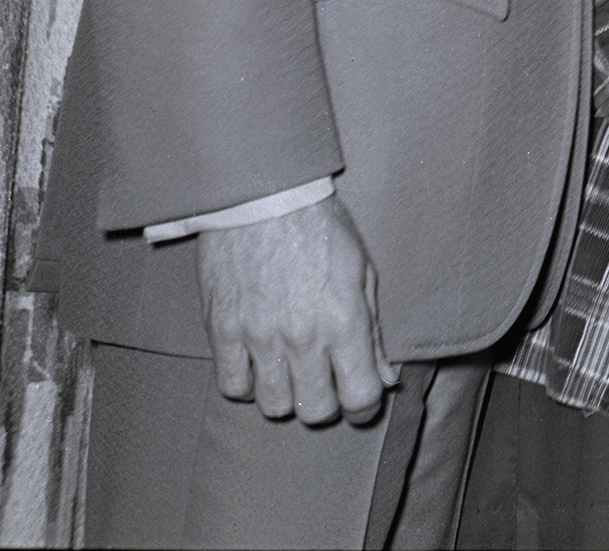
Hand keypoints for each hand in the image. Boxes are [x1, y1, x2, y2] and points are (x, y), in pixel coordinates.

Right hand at [194, 197, 397, 424]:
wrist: (263, 197)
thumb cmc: (319, 227)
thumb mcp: (360, 270)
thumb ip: (372, 330)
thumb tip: (384, 378)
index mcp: (344, 320)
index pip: (360, 396)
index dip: (364, 405)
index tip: (361, 396)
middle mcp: (303, 337)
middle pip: (315, 410)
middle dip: (326, 403)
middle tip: (325, 381)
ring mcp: (259, 338)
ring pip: (273, 406)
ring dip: (285, 395)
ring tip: (290, 369)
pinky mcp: (223, 332)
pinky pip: (232, 387)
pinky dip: (247, 383)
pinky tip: (257, 363)